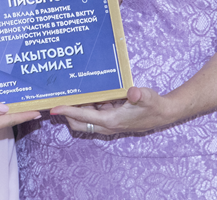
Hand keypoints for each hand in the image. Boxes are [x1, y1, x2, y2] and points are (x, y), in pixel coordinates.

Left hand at [50, 86, 171, 134]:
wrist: (162, 113)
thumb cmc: (153, 105)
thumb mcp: (147, 96)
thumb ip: (139, 95)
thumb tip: (133, 92)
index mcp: (111, 121)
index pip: (83, 117)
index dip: (67, 111)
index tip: (53, 107)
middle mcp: (106, 126)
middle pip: (78, 122)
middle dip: (67, 112)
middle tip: (62, 96)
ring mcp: (108, 124)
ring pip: (84, 119)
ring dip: (78, 108)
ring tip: (73, 91)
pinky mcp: (110, 120)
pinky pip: (93, 114)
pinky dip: (88, 106)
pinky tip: (90, 92)